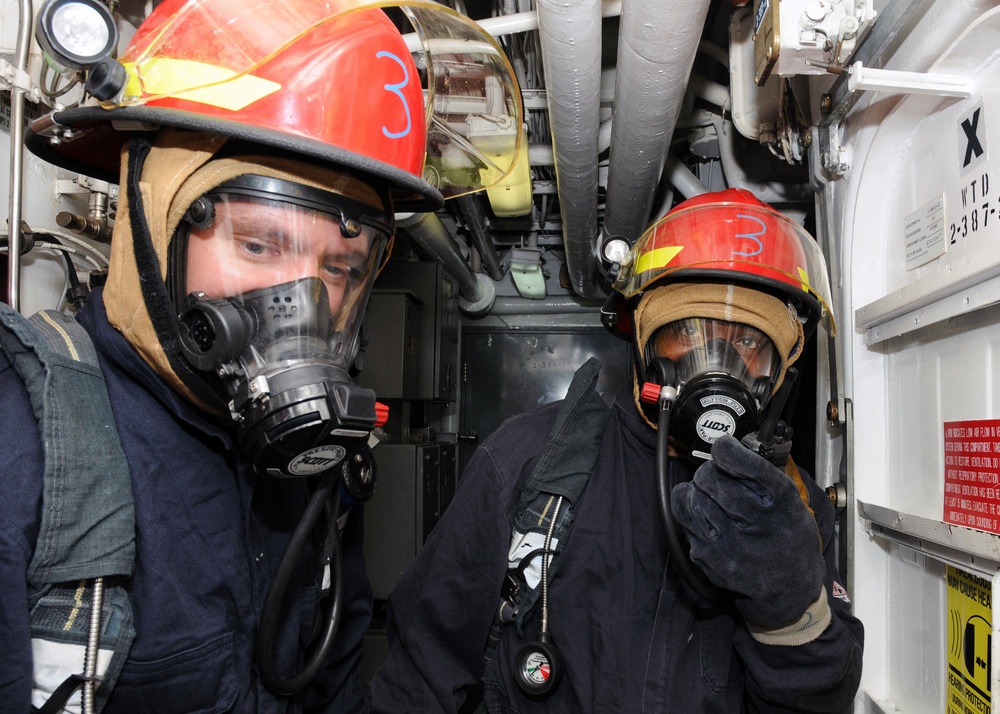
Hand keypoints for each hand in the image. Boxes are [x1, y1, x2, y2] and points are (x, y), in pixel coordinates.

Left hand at [670, 435, 824, 627]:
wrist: (789, 584)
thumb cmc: (788, 535)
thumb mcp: (792, 500)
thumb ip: (761, 474)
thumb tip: (725, 448)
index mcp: (781, 501)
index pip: (745, 463)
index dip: (727, 450)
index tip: (724, 448)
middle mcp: (756, 521)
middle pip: (711, 477)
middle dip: (710, 470)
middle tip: (716, 474)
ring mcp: (729, 541)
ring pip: (693, 494)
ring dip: (698, 488)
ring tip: (710, 493)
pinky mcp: (709, 555)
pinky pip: (683, 515)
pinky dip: (687, 504)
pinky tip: (700, 507)